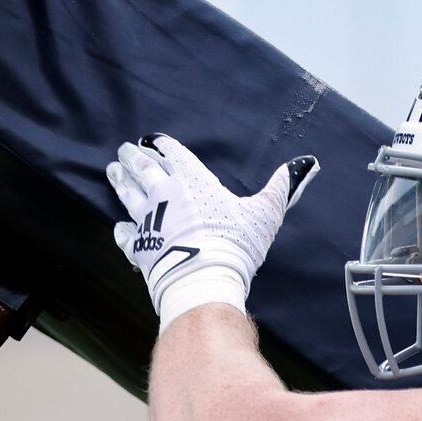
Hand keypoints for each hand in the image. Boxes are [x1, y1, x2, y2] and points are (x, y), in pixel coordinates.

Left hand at [105, 134, 317, 329]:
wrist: (202, 279)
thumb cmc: (235, 243)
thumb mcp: (265, 213)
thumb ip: (282, 187)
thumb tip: (308, 165)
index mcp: (192, 179)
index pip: (173, 154)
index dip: (164, 146)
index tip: (154, 141)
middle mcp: (165, 194)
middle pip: (143, 169)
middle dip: (134, 158)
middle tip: (124, 151)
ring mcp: (149, 220)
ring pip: (129, 195)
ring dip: (120, 182)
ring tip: (113, 171)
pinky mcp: (140, 246)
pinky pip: (127, 235)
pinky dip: (123, 230)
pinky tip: (120, 228)